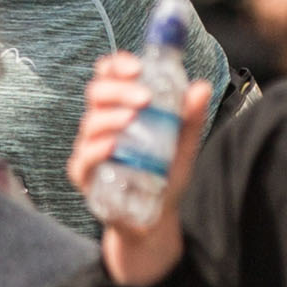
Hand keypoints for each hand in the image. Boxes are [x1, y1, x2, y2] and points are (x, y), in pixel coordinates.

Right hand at [67, 52, 211, 285]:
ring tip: (132, 119)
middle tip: (145, 97)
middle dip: (119, 89)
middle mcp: (101, 124)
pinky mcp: (85, 176)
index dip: (118, 66)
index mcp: (121, 108)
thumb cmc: (163, 175)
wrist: (154, 220)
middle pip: (97, 93)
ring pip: (89, 123)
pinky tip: (112, 146)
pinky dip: (96, 149)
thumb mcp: (183, 145)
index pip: (109, 76)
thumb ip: (191, 118)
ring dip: (110, 117)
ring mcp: (90, 149)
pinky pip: (83, 158)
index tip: (137, 67)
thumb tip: (202, 86)